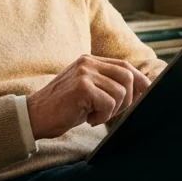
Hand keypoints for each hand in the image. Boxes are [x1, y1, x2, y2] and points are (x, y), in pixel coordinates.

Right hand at [26, 55, 151, 138]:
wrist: (34, 117)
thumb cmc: (62, 108)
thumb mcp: (87, 92)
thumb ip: (107, 86)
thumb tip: (140, 90)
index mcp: (90, 61)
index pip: (124, 66)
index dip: (140, 80)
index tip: (147, 93)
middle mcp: (88, 63)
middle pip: (127, 76)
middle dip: (127, 99)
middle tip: (109, 112)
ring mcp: (85, 73)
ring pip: (120, 92)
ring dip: (112, 110)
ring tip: (94, 115)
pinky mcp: (82, 87)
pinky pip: (108, 103)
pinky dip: (103, 116)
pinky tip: (88, 119)